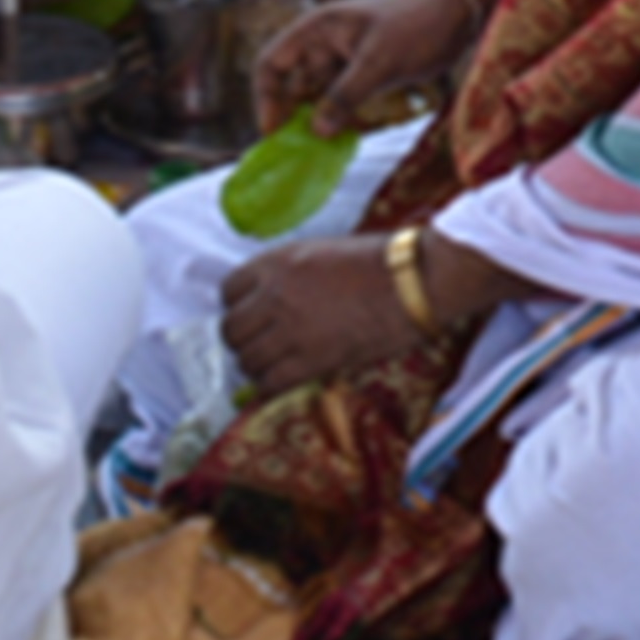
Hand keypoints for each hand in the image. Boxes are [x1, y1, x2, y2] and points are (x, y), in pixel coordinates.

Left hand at [220, 231, 430, 392]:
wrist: (411, 282)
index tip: (251, 316)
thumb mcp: (320, 252)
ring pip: (247, 359)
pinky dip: (271, 388)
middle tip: (259, 346)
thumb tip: (272, 296)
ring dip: (256, 365)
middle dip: (242, 340)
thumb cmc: (376, 261)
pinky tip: (282, 384)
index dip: (238, 307)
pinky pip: (271, 383)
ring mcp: (291, 329)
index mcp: (276, 262)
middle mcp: (275, 295)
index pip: (228, 290)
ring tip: (273, 366)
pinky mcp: (312, 360)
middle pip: (231, 329)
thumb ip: (288, 273)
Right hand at [252, 0, 477, 132]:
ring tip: (314, 154)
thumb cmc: (415, 24)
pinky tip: (340, 140)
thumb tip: (317, 130)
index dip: (266, 97)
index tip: (272, 131)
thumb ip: (345, 96)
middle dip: (290, 115)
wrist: (457, 10)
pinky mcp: (365, 70)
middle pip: (293, 82)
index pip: (271, 62)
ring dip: (316, 120)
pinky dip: (339, 117)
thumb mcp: (378, 62)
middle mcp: (325, 43)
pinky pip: (342, 98)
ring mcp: (345, 57)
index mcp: (317, 29)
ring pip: (318, 94)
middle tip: (292, 152)